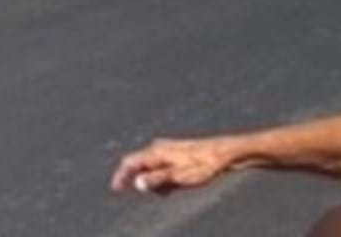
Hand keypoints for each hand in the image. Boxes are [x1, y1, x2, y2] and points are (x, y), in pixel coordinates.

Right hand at [110, 137, 236, 195]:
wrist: (225, 153)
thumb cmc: (204, 165)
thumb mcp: (179, 176)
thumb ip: (157, 179)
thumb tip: (137, 184)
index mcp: (156, 152)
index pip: (130, 162)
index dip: (121, 175)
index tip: (116, 188)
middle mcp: (159, 147)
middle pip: (138, 163)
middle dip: (137, 179)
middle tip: (143, 194)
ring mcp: (168, 148)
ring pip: (150, 165)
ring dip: (152, 179)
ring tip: (165, 192)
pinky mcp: (177, 152)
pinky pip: (161, 165)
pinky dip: (162, 176)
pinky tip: (173, 185)